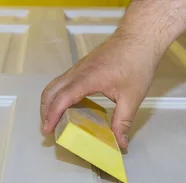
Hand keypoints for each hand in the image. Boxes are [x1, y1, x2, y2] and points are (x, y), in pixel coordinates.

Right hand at [40, 31, 161, 148]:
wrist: (140, 36)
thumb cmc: (137, 62)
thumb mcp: (132, 97)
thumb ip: (123, 122)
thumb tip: (120, 142)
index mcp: (87, 78)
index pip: (62, 98)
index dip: (52, 115)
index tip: (48, 129)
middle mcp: (78, 72)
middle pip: (51, 91)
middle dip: (45, 111)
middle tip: (48, 128)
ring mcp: (79, 67)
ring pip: (55, 85)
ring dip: (49, 102)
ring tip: (53, 119)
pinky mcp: (83, 66)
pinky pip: (63, 81)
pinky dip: (58, 94)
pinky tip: (67, 105)